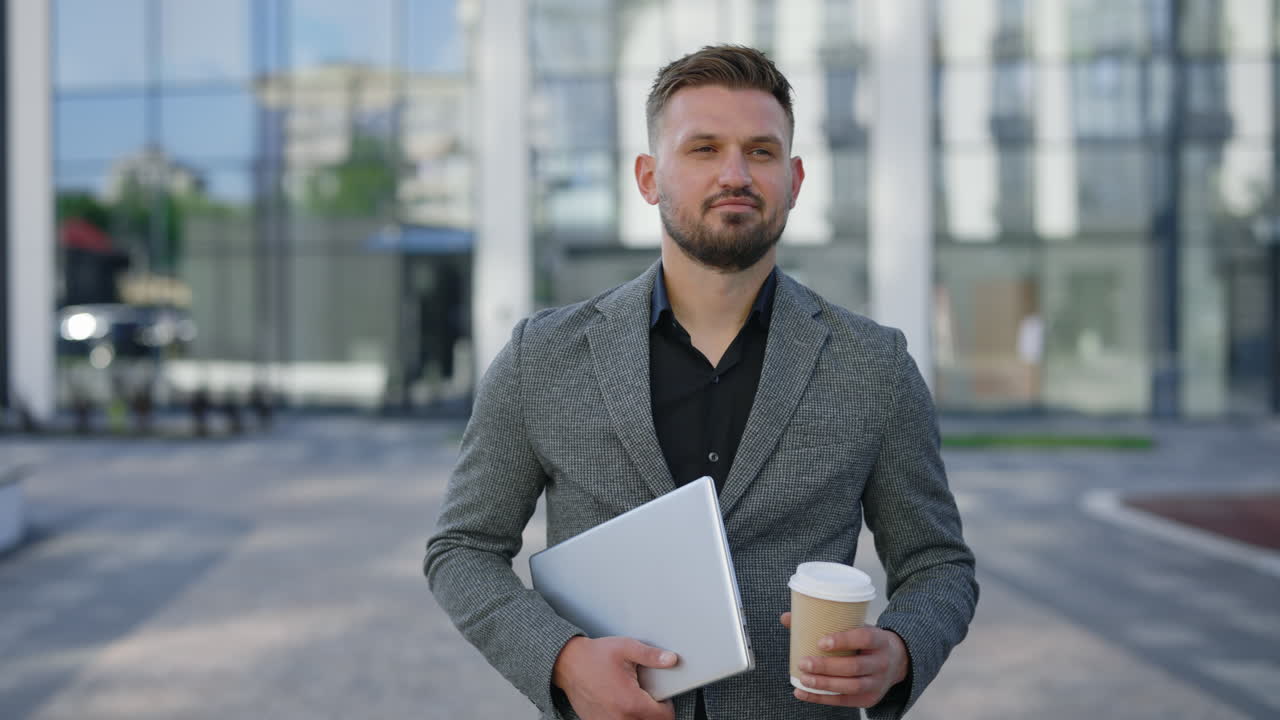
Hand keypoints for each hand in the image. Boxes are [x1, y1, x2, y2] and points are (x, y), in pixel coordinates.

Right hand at [552, 636, 677, 719]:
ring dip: (639, 716)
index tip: (662, 697)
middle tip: (648, 697)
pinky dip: (623, 717)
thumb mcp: (626, 648)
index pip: (664, 717)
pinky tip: (618, 704)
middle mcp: (620, 718)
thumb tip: (671, 660)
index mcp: (631, 702)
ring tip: (632, 700)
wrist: (567, 663)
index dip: (667, 706)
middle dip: (654, 713)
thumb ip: (651, 656)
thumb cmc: (594, 656)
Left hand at [780, 612, 908, 707]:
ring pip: (851, 686)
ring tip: (804, 679)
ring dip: (825, 684)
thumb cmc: (868, 642)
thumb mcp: (856, 627)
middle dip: (827, 667)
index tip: (821, 642)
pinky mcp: (869, 699)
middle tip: (804, 662)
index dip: (843, 640)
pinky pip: (844, 701)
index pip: (865, 638)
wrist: (897, 661)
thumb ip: (826, 621)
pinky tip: (803, 693)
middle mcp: (882, 663)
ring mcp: (877, 683)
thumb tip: (786, 617)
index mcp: (880, 639)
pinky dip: (821, 698)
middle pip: (854, 667)